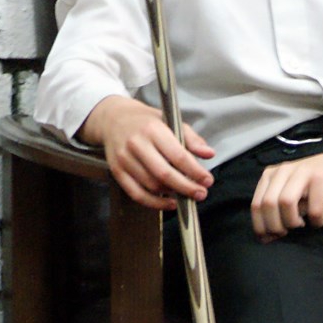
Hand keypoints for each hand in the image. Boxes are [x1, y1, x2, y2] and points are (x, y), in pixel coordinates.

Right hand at [78, 96, 213, 210]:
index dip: (195, 171)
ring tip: (187, 195)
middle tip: (201, 194)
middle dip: (186, 187)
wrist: (112, 119)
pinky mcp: (117, 171)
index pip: (178, 155)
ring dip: (172, 194)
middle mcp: (136, 144)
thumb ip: (191, 139)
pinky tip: (169, 202)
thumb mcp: (170, 121)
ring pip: (152, 185)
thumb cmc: (146, 121)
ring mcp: (124, 159)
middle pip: (164, 174)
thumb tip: (209, 154)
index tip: (207, 181)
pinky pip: (137, 194)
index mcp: (153, 129)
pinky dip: (155, 203)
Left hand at [250, 146, 322, 240]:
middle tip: (287, 233)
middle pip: (268, 204)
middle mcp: (283, 170)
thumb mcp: (292, 195)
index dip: (261, 226)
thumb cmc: (313, 185)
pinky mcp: (322, 177)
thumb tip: (265, 238)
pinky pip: (314, 207)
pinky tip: (318, 221)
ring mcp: (302, 172)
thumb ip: (278, 213)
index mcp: (270, 175)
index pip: (256, 204)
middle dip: (275, 226)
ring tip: (301, 225)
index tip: (270, 237)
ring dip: (292, 221)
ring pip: (286, 202)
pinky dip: (316, 220)